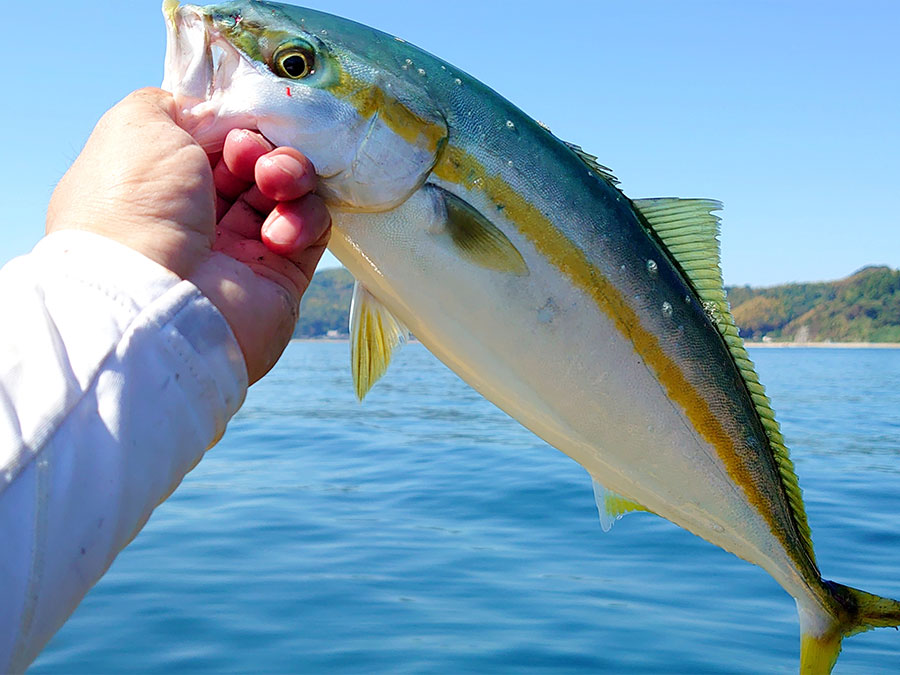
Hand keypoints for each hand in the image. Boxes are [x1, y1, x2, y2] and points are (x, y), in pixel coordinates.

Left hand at [46, 88, 330, 382]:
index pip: (213, 141)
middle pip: (254, 162)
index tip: (232, 126)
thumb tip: (216, 115)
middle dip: (262, 148)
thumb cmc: (137, 203)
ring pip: (289, 191)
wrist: (152, 296)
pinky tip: (277, 234)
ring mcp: (241, 250)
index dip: (231, 124)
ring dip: (289, 174)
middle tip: (250, 155)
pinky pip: (312, 230)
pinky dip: (304, 218)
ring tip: (275, 183)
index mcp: (158, 183)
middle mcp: (198, 217)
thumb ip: (178, 103)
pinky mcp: (281, 277)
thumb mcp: (140, 123)